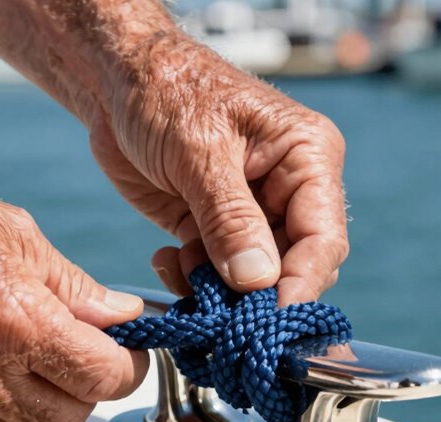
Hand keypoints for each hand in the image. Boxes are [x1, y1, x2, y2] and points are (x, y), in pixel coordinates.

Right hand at [0, 166, 148, 421]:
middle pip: (67, 420)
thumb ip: (72, 285)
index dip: (126, 366)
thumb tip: (120, 315)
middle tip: (71, 355)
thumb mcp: (9, 231)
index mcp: (16, 322)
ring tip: (13, 355)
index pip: (103, 378)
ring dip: (33, 404)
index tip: (123, 354)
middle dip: (82, 390)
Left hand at [89, 33, 348, 304]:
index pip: (323, 237)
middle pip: (294, 267)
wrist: (116, 80)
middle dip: (257, 295)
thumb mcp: (201, 152)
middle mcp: (288, 189)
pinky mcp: (213, 228)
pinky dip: (193, 281)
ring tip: (182, 268)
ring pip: (253, 279)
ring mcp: (251, 213)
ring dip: (219, 290)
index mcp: (307, 157)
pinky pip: (216, 274)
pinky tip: (168, 261)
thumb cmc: (168, 90)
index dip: (301, 285)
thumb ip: (230, 219)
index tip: (270, 321)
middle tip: (220, 311)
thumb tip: (258, 282)